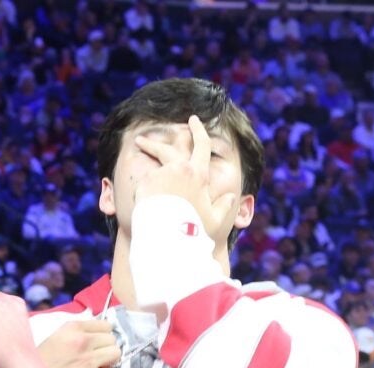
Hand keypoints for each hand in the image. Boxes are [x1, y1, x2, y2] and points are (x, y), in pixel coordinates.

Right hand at [38, 320, 122, 367]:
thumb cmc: (39, 366)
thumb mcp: (53, 340)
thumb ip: (74, 335)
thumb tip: (96, 338)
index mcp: (71, 328)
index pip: (105, 325)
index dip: (102, 337)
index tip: (96, 346)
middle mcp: (81, 341)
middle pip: (112, 339)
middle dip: (107, 350)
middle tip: (96, 360)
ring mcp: (87, 360)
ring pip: (116, 354)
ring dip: (111, 364)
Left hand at [131, 116, 237, 241]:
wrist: (169, 239)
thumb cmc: (194, 233)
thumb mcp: (215, 222)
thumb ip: (224, 207)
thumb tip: (231, 197)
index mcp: (198, 175)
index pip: (201, 145)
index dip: (199, 131)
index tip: (194, 121)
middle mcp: (179, 169)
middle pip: (167, 149)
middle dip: (154, 142)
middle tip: (142, 139)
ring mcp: (161, 175)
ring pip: (155, 174)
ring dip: (150, 183)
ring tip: (146, 194)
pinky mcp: (145, 184)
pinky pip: (146, 188)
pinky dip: (146, 195)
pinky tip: (146, 209)